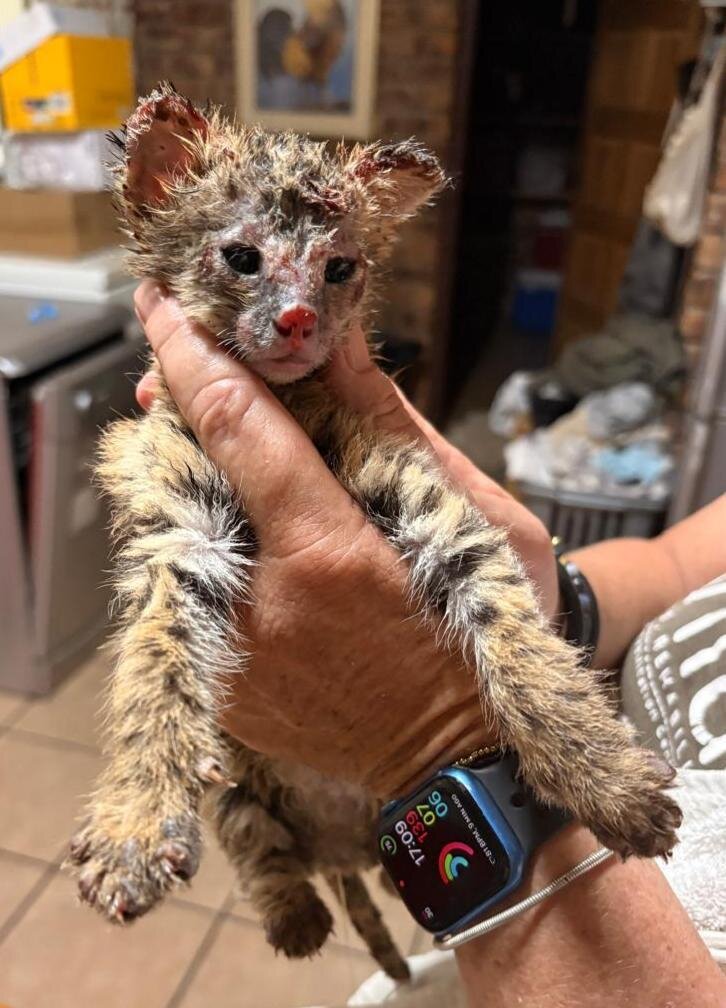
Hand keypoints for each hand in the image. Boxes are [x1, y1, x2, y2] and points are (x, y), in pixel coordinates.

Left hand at [133, 281, 556, 795]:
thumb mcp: (476, 520)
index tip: (166, 303)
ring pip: (172, 527)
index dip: (193, 355)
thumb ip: (394, 429)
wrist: (463, 760)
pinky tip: (243, 520)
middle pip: (182, 472)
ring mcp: (228, 658)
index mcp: (328, 556)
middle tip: (190, 363)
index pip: (236, 427)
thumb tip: (338, 343)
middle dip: (181, 410)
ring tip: (229, 444)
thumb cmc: (487, 632)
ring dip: (191, 472)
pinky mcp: (219, 687)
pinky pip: (187, 585)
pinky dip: (204, 535)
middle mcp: (257, 610)